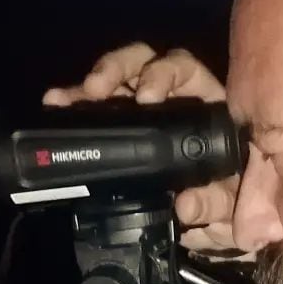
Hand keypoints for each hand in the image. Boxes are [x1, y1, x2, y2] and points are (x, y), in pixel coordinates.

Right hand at [44, 43, 240, 253]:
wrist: (216, 221)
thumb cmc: (226, 200)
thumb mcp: (227, 204)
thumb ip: (213, 203)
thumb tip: (185, 206)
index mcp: (204, 106)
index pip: (184, 70)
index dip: (164, 73)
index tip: (147, 95)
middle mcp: (170, 99)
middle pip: (142, 62)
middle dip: (117, 69)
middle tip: (97, 90)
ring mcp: (141, 111)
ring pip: (115, 82)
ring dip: (89, 87)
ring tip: (64, 99)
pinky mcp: (119, 126)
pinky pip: (96, 109)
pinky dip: (75, 105)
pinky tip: (55, 105)